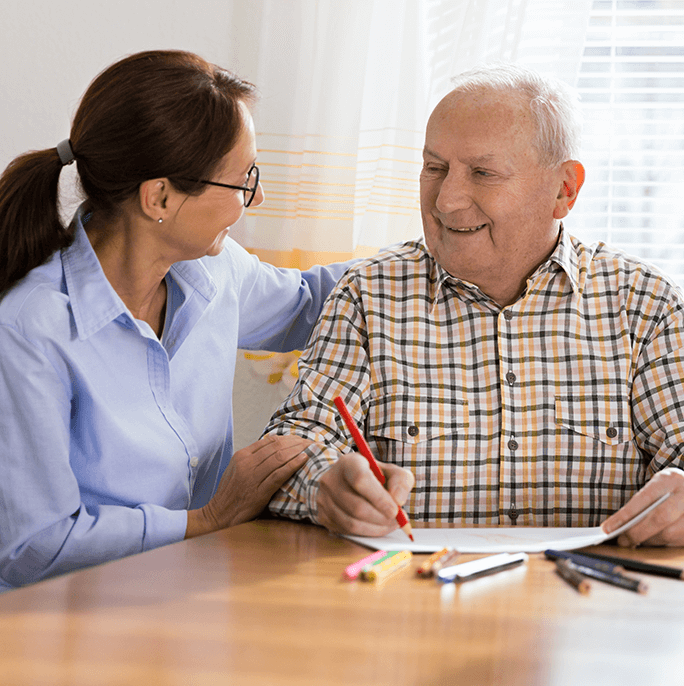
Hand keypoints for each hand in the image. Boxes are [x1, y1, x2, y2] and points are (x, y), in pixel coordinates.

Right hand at [186, 434, 312, 537]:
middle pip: (277, 446)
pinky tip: (304, 460)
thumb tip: (274, 449)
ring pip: (279, 457)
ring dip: (298, 451)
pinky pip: (279, 474)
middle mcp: (246, 463)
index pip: (269, 441)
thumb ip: (253, 458)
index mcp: (242, 456)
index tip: (300, 439)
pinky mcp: (259, 492)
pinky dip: (293, 465)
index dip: (288, 438)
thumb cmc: (231, 493)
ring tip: (310, 449)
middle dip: (296, 443)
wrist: (219, 515)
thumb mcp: (237, 469)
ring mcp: (252, 477)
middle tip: (309, 442)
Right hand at [315, 452, 414, 535]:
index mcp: (349, 463)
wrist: (347, 481)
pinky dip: (365, 533)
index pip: (361, 480)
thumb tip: (398, 500)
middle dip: (381, 518)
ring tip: (389, 524)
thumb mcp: (390, 471)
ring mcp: (323, 498)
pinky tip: (376, 526)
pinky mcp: (322, 515)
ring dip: (375, 528)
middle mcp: (331, 479)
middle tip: (396, 521)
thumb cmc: (373, 476)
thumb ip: (401, 481)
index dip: (380, 498)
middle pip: (357, 507)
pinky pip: (345, 531)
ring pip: (351, 523)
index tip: (395, 510)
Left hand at [602, 467, 683, 545]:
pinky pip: (678, 542)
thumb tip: (621, 525)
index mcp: (670, 480)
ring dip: (649, 541)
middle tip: (622, 541)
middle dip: (637, 533)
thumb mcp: (658, 486)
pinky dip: (662, 544)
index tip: (607, 529)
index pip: (643, 499)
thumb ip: (644, 501)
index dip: (624, 516)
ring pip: (670, 534)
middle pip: (659, 518)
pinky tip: (651, 543)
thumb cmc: (671, 489)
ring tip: (634, 543)